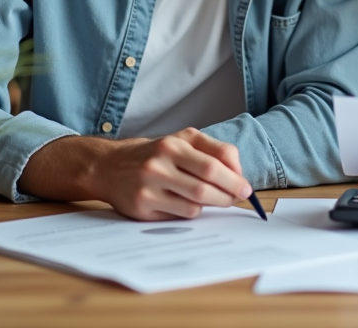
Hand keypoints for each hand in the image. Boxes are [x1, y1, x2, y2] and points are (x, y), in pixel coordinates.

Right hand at [89, 128, 252, 219]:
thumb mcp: (183, 140)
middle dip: (228, 196)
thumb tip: (238, 172)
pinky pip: (178, 217)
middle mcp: (158, 167)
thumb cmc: (156, 153)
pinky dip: (190, 212)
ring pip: (194, 207)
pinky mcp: (141, 209)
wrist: (110, 167)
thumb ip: (215, 150)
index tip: (246, 188)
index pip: (212, 166)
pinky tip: (186, 203)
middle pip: (204, 189)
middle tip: (238, 198)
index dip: (234, 179)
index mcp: (172, 146)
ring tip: (213, 199)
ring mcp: (148, 190)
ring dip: (211, 206)